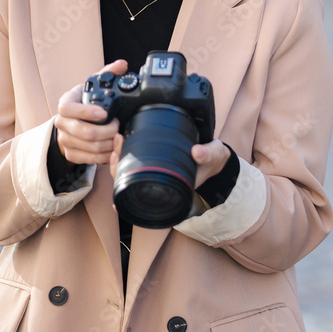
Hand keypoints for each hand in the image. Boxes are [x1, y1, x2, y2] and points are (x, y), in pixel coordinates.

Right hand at [55, 60, 126, 165]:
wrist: (74, 122)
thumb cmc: (86, 102)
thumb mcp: (93, 85)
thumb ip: (108, 73)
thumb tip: (122, 65)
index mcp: (66, 103)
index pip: (67, 109)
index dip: (86, 112)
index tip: (104, 113)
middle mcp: (62, 123)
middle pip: (84, 132)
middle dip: (106, 131)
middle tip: (117, 125)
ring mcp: (65, 140)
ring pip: (90, 147)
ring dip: (109, 144)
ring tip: (118, 137)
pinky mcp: (72, 154)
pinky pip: (90, 159)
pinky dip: (106, 156)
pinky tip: (114, 150)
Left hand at [107, 138, 232, 184]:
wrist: (215, 158)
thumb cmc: (212, 160)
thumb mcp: (213, 156)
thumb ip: (207, 154)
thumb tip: (197, 152)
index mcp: (170, 189)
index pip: (140, 191)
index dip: (124, 181)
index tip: (117, 161)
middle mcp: (160, 185)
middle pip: (129, 182)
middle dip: (118, 164)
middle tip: (117, 143)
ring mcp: (157, 176)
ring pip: (130, 172)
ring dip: (120, 157)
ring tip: (118, 140)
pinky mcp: (157, 165)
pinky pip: (137, 163)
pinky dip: (127, 155)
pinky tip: (121, 144)